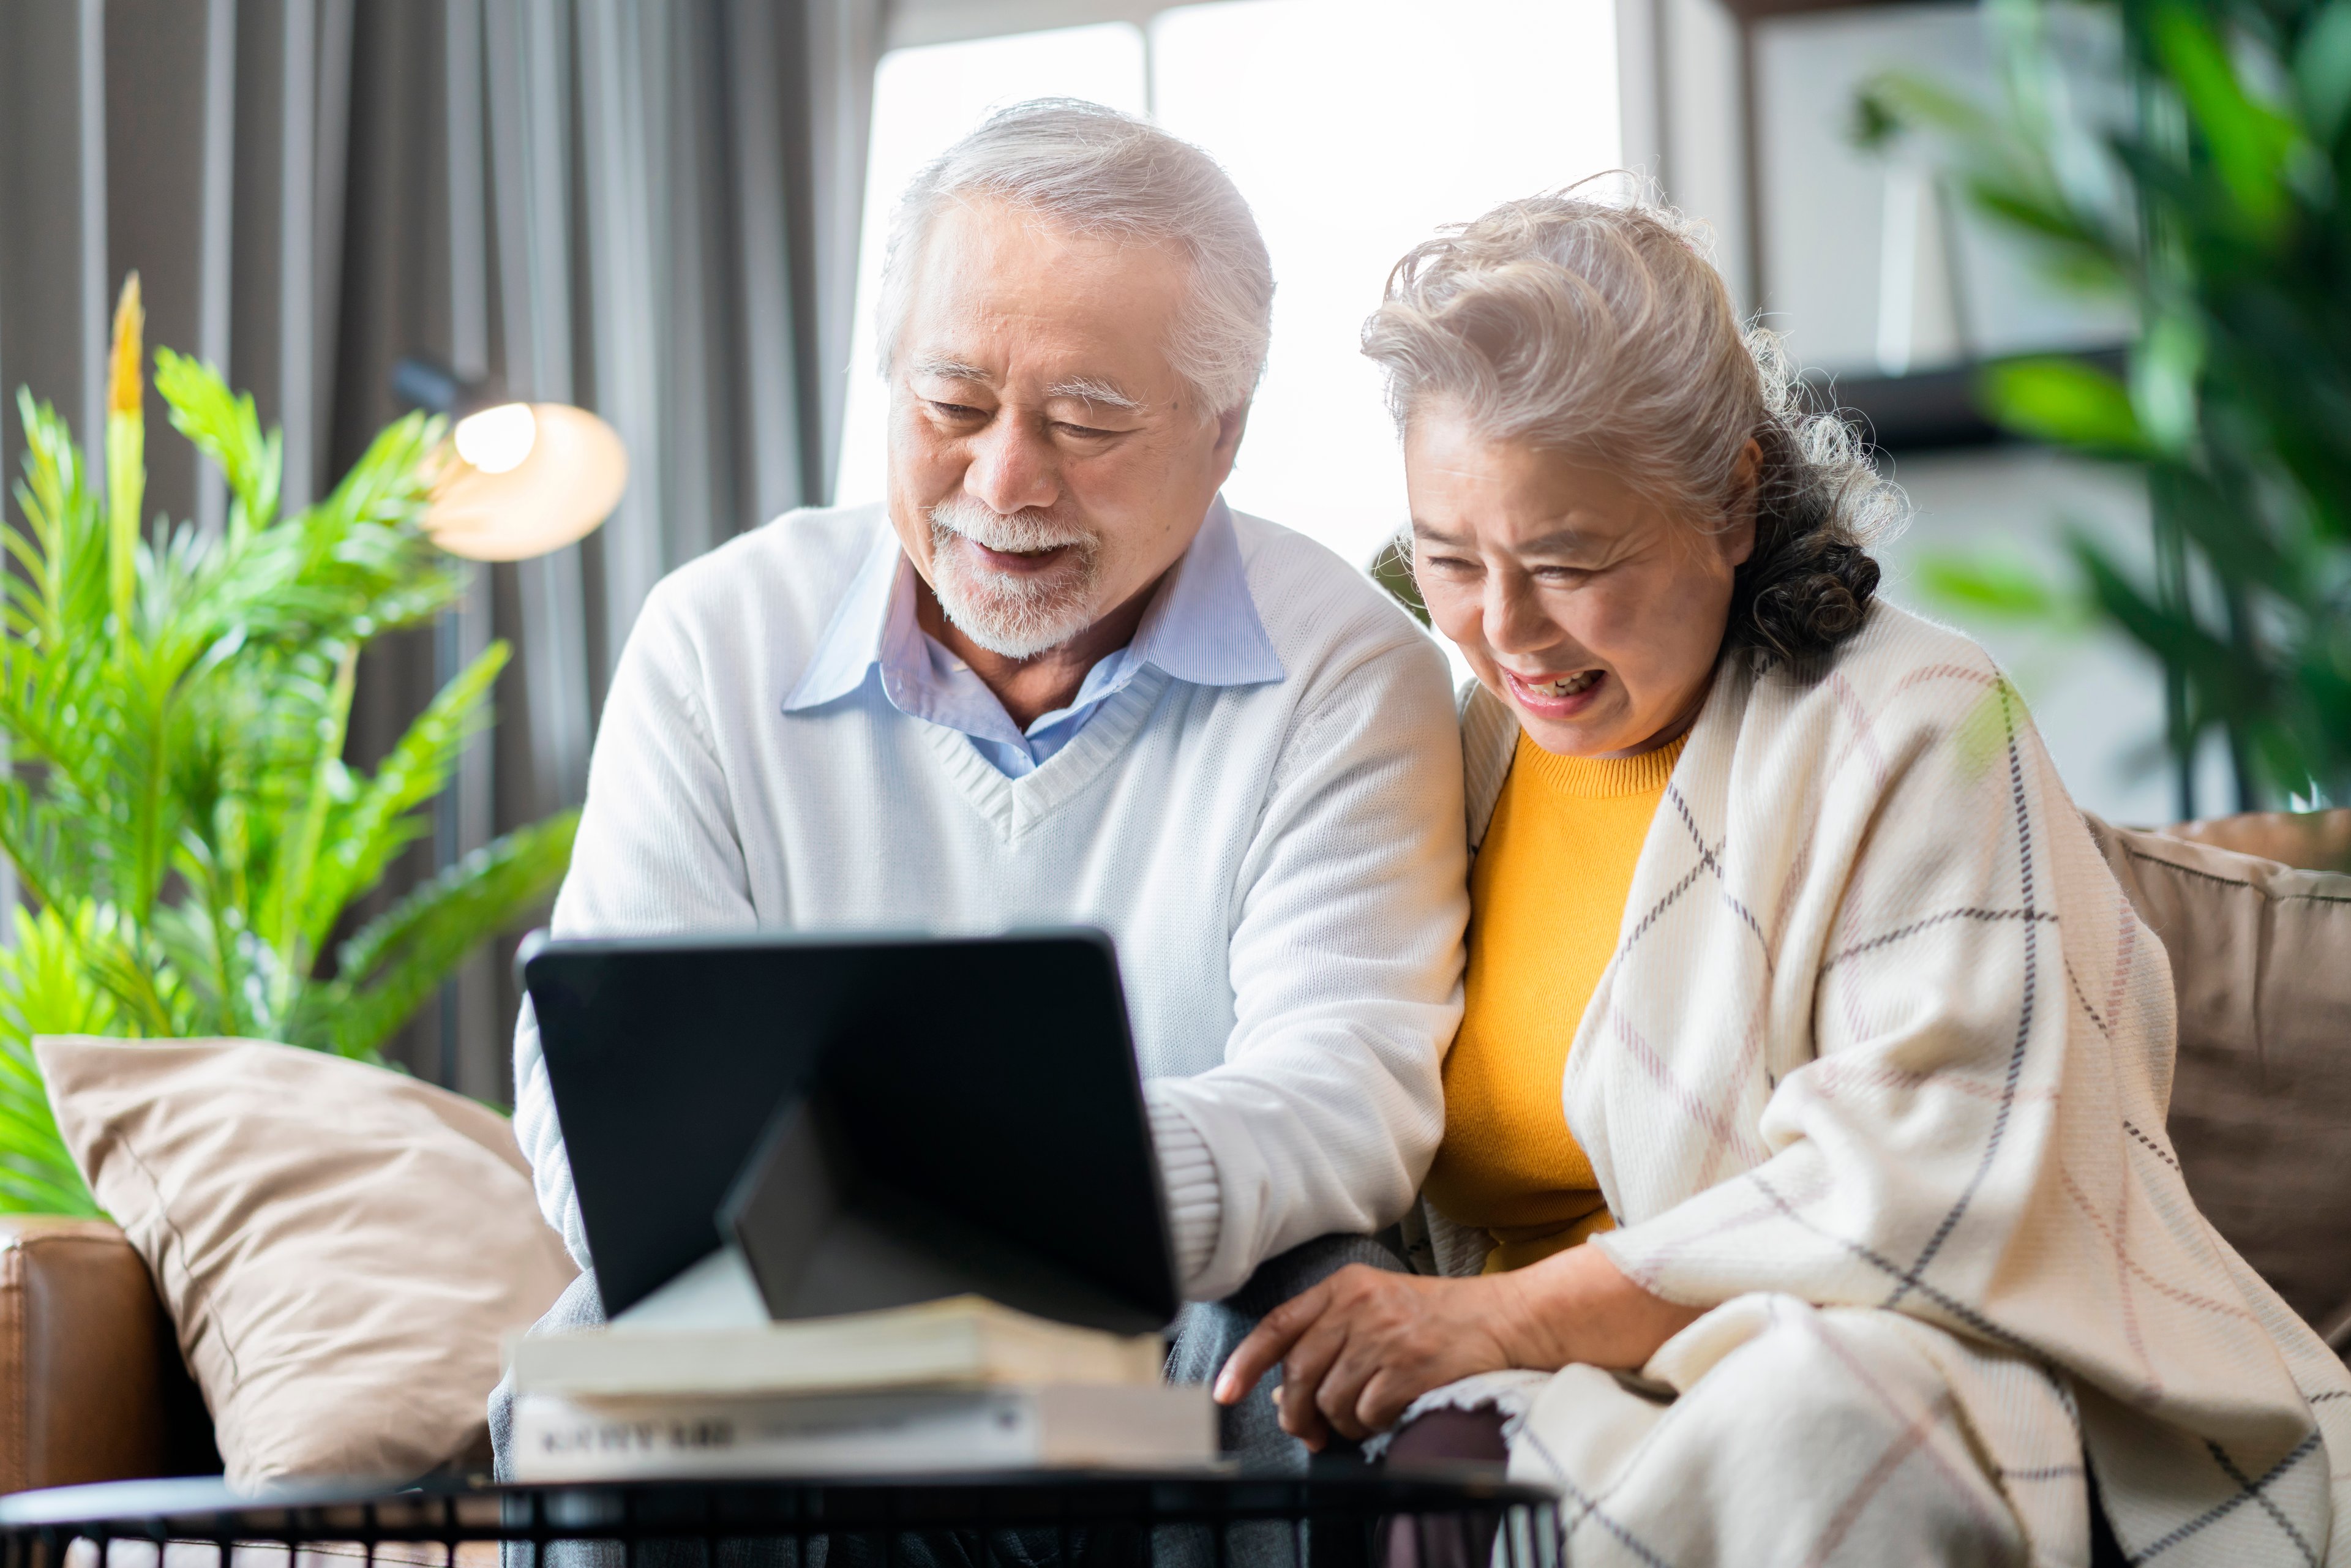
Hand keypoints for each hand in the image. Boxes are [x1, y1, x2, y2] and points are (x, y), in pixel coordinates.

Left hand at [1210, 1265, 1520, 1449]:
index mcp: (1344, 1285)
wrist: (1502, 1318)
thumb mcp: (1376, 1309)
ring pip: (1331, 1399)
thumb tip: (1281, 1393)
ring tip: (1364, 1415)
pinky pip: (1366, 1413)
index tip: (1224, 1391)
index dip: (1244, 1362)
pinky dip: (1371, 1425)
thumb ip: (1328, 1339)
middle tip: (1309, 1433)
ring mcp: (1384, 1335)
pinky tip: (1387, 1414)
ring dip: (1342, 1422)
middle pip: (1299, 1373)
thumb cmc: (1436, 1317)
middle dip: (1296, 1414)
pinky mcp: (1409, 1366)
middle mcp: (1358, 1305)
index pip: (1278, 1324)